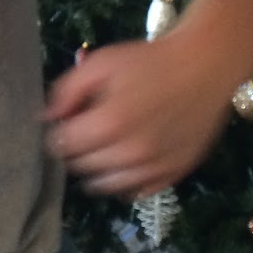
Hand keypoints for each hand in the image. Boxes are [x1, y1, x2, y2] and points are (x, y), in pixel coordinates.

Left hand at [43, 25, 246, 197]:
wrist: (205, 66)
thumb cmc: (150, 60)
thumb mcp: (101, 63)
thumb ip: (67, 90)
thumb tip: (48, 118)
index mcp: (109, 124)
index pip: (63, 147)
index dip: (56, 134)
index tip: (64, 124)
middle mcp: (130, 154)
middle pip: (82, 167)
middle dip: (76, 151)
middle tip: (84, 131)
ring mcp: (154, 168)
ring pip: (107, 185)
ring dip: (97, 170)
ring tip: (103, 147)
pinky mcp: (174, 174)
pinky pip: (138, 192)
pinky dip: (125, 181)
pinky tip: (125, 161)